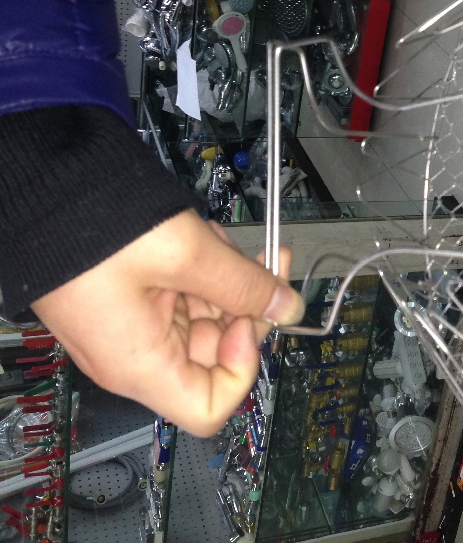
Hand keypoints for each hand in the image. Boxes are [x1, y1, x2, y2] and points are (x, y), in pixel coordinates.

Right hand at [31, 210, 304, 436]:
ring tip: (218, 237)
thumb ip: (245, 286)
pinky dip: (203, 270)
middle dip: (245, 307)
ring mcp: (132, 326)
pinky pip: (182, 297)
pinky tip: (204, 236)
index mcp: (141, 364)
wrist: (42, 187)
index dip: (243, 367)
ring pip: (205, 319)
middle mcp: (134, 356)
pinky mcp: (131, 299)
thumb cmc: (95, 227)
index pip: (209, 407)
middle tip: (267, 260)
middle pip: (214, 356)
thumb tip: (288, 308)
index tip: (251, 318)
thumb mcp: (186, 254)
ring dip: (225, 281)